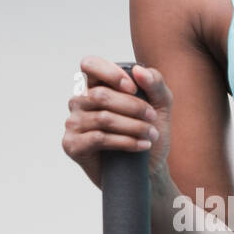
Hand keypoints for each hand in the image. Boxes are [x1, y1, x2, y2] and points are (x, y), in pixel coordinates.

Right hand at [62, 57, 171, 187]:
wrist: (148, 169)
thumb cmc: (149, 132)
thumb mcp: (161, 105)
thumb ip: (155, 82)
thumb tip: (139, 70)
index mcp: (94, 85)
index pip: (89, 64)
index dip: (110, 72)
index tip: (133, 88)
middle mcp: (79, 101)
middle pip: (100, 95)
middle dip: (132, 106)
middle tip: (152, 118)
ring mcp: (73, 123)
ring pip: (102, 118)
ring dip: (133, 126)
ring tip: (151, 134)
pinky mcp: (72, 145)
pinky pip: (98, 138)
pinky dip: (125, 142)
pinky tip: (141, 146)